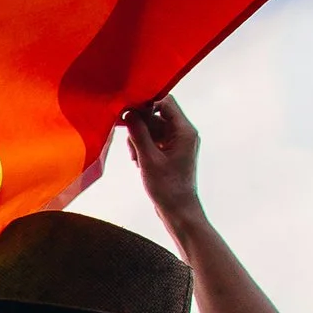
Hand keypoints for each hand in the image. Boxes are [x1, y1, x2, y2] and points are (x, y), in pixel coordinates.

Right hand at [122, 96, 203, 224]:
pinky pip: (153, 139)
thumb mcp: (148, 159)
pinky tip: (138, 160)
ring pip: (152, 128)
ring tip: (136, 157)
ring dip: (139, 138)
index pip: (166, 102)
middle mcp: (183, 133)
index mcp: (184, 131)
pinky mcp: (170, 151)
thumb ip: (138, 134)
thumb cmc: (167, 187)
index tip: (127, 111)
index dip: (146, 103)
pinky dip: (143, 146)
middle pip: (156, 115)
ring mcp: (177, 142)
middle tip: (131, 144)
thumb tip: (127, 113)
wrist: (178, 210)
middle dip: (140, 126)